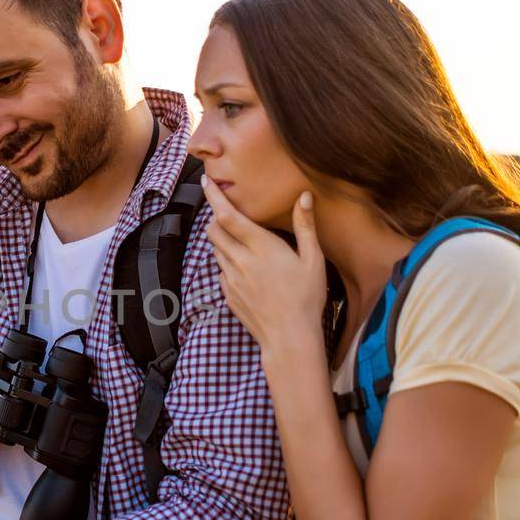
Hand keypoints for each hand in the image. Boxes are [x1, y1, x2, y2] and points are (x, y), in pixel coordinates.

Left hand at [202, 182, 328, 367]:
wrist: (290, 338)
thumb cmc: (307, 298)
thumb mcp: (313, 260)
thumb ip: (305, 226)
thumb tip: (304, 197)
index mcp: (261, 247)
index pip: (228, 216)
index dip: (214, 196)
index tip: (206, 181)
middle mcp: (241, 261)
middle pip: (214, 230)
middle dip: (216, 217)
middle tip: (227, 212)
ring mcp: (231, 280)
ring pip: (216, 250)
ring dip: (222, 240)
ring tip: (242, 241)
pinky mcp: (228, 295)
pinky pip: (221, 271)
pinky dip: (227, 263)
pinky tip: (246, 269)